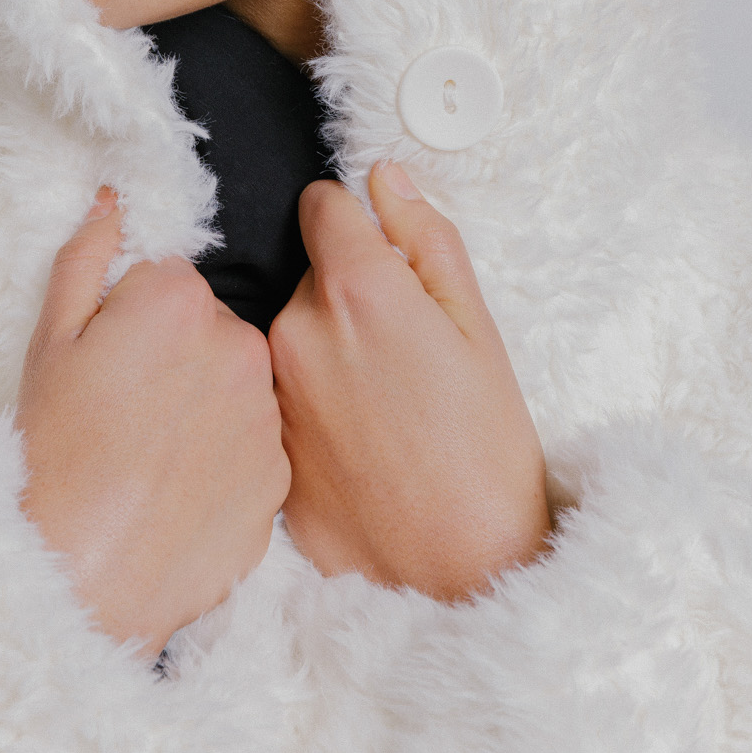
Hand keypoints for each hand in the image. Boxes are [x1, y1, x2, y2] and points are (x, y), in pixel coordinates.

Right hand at [15, 191, 290, 655]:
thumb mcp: (49, 342)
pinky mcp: (280, 477)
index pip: (172, 283)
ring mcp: (268, 415)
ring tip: (152, 457)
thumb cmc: (53, 455)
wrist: (80, 573)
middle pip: (213, 331)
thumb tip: (115, 202)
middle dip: (179, 359)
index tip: (113, 361)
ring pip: (239, 390)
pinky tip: (179, 491)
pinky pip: (255, 450)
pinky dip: (225, 463)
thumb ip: (88, 258)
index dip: (135, 320)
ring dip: (207, 409)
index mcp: (180, 301)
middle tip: (129, 412)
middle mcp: (241, 346)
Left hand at [269, 163, 549, 599]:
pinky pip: (282, 399)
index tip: (381, 253)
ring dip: (327, 352)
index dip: (356, 222)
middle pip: (310, 276)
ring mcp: (271, 393)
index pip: (321, 205)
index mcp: (355, 290)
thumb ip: (426, 241)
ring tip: (384, 409)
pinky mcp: (264, 446)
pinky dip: (313, 408)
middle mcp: (296, 331)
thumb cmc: (487, 452)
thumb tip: (384, 180)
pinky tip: (358, 448)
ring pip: (293, 337)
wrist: (459, 572)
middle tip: (403, 354)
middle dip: (348, 295)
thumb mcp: (479, 330)